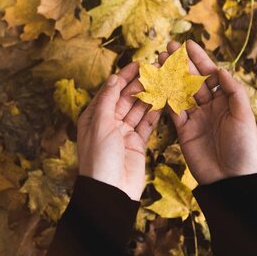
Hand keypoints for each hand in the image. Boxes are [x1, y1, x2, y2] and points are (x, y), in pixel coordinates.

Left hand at [77, 62, 160, 199]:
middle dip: (139, 84)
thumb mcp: (100, 125)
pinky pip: (146, 125)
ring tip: (162, 81)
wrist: (110, 191)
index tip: (137, 64)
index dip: (123, 77)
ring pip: (137, 110)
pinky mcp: (137, 144)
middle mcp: (108, 123)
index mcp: (94, 117)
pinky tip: (162, 101)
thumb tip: (113, 78)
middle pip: (125, 99)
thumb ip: (108, 100)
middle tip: (155, 71)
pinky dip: (154, 113)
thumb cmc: (99, 158)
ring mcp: (124, 133)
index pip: (110, 91)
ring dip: (148, 96)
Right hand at [158, 40, 256, 184]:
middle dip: (181, 63)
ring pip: (180, 92)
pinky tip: (157, 83)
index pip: (210, 74)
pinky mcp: (184, 131)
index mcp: (226, 100)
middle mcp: (210, 106)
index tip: (188, 44)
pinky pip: (173, 111)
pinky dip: (164, 97)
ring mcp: (196, 118)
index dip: (199, 59)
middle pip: (193, 80)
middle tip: (168, 47)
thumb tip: (221, 70)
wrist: (231, 179)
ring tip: (158, 60)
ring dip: (170, 76)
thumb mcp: (243, 116)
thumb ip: (233, 92)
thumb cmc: (244, 148)